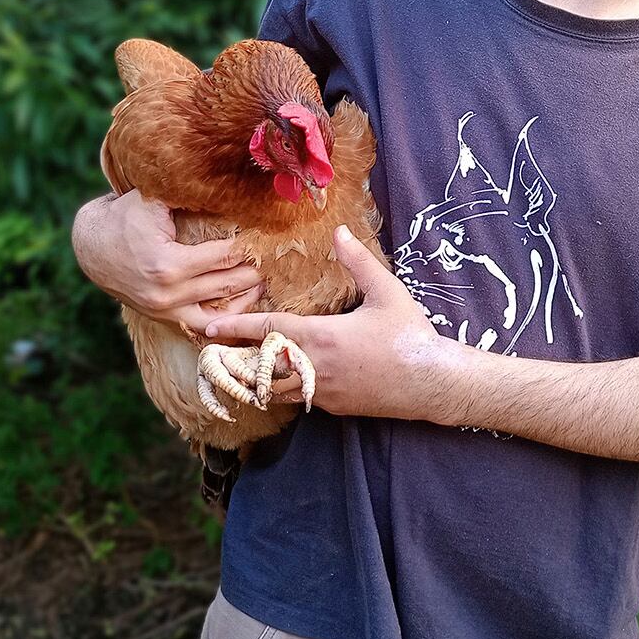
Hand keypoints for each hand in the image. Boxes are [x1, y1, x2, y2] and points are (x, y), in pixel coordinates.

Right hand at [71, 190, 264, 334]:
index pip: (225, 256)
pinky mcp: (164, 318)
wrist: (90, 247)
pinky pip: (203, 324)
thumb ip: (187, 196)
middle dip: (256, 269)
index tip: (271, 235)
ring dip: (247, 295)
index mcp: (168, 264)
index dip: (250, 245)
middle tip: (279, 257)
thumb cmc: (124, 218)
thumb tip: (228, 184)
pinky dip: (226, 317)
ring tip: (266, 279)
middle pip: (229, 283)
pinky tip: (244, 302)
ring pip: (220, 309)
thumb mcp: (152, 201)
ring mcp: (165, 310)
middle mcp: (168, 293)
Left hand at [202, 226, 445, 420]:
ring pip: (273, 391)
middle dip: (233, 361)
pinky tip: (284, 383)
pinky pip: (298, 400)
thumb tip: (340, 232)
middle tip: (212, 356)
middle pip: (258, 368)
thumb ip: (360, 262)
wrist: (431, 382)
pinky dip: (284, 392)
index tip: (208, 327)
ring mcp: (321, 390)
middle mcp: (314, 366)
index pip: (267, 329)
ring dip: (255, 381)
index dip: (235, 327)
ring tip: (239, 372)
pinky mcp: (333, 406)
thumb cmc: (409, 335)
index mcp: (321, 336)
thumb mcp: (388, 293)